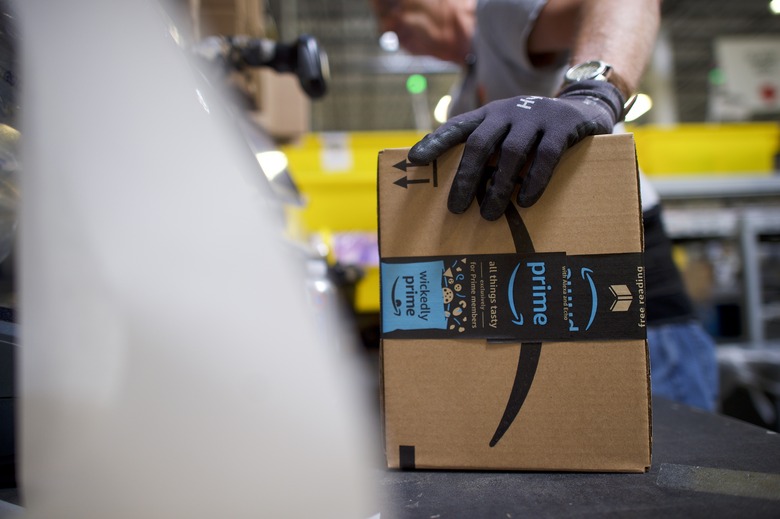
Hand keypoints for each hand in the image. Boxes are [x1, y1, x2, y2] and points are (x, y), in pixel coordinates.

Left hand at [407, 80, 625, 219]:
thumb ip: (487, 150)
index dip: (435, 142)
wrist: (584, 106)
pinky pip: (546, 156)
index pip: (457, 127)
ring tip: (488, 215)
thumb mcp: (507, 131)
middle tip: (455, 209)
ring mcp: (536, 116)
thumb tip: (462, 190)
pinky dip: (534, 181)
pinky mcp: (562, 126)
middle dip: (466, 178)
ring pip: (512, 153)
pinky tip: (525, 202)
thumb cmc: (536, 130)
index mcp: (490, 114)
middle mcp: (509, 111)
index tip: (414, 160)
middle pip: (480, 144)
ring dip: (498, 187)